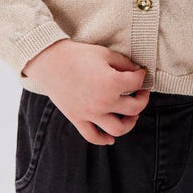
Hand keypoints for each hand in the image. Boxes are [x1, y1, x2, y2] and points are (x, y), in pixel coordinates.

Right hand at [21, 40, 150, 145]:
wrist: (50, 61)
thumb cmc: (78, 55)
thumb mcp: (105, 53)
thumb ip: (124, 63)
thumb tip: (136, 71)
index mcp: (112, 83)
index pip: (137, 83)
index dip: (142, 76)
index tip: (140, 73)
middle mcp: (104, 102)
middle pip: (134, 108)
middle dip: (142, 99)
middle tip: (141, 93)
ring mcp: (90, 113)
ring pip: (118, 129)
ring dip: (129, 123)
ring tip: (131, 115)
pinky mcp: (77, 119)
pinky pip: (93, 136)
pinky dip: (104, 139)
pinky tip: (110, 137)